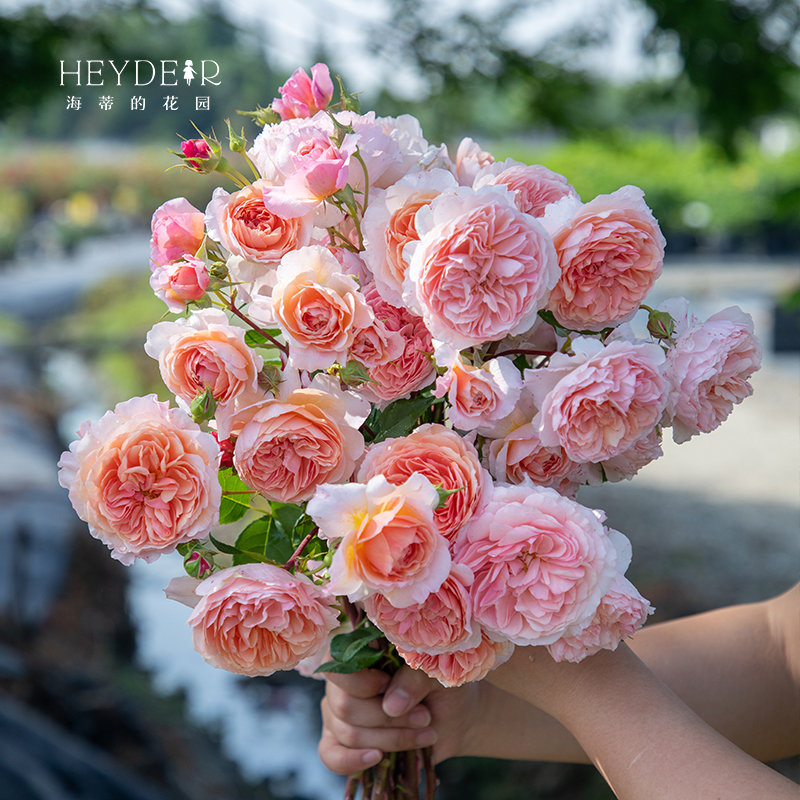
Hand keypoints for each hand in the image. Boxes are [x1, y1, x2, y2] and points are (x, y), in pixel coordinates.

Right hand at [319, 665, 482, 775]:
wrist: (453, 717)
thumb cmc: (439, 686)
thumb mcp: (434, 674)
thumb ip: (413, 680)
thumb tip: (390, 705)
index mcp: (359, 653)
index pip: (337, 664)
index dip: (364, 682)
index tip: (392, 685)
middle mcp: (342, 682)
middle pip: (344, 705)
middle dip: (388, 718)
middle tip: (424, 716)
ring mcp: (338, 713)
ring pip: (347, 732)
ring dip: (390, 738)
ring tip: (424, 733)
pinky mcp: (342, 742)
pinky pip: (331, 755)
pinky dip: (353, 761)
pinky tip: (378, 758)